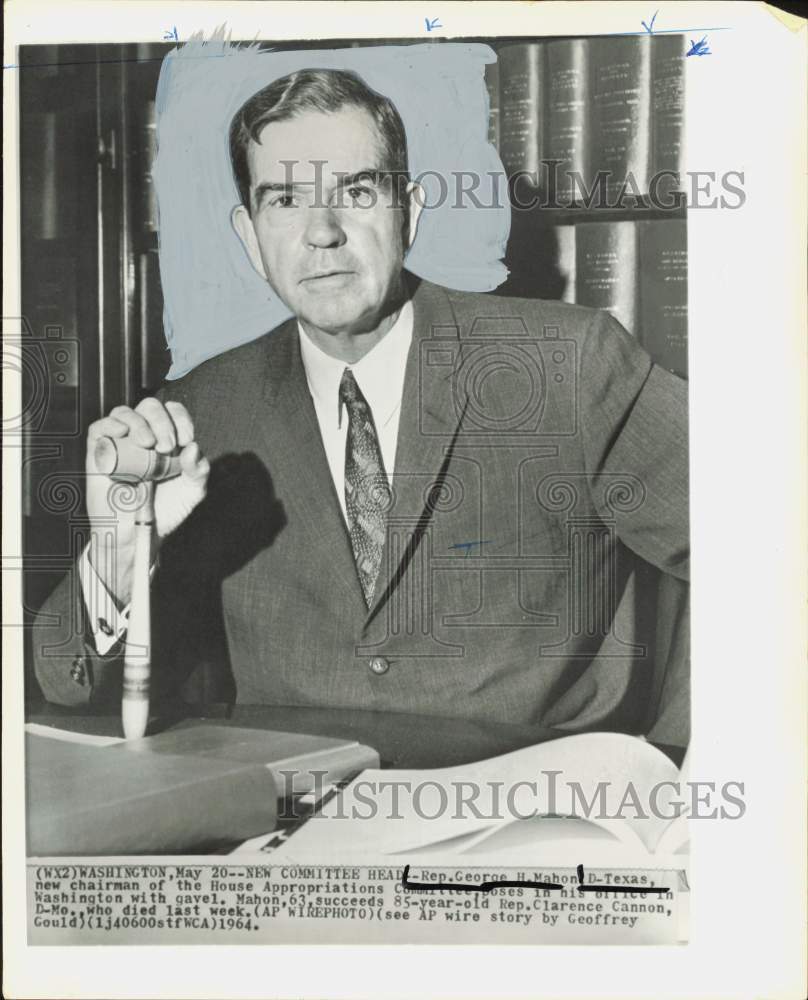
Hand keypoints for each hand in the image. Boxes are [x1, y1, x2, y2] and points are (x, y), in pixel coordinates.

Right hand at [85, 398, 209, 602]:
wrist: (138, 535)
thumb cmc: (164, 511)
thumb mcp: (192, 491)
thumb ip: (199, 470)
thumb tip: (193, 448)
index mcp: (167, 440)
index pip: (172, 412)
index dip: (181, 418)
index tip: (186, 440)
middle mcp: (144, 438)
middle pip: (149, 407)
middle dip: (162, 421)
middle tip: (168, 447)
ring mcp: (121, 444)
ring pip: (125, 413)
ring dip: (140, 423)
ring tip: (149, 445)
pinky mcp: (100, 454)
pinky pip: (100, 428)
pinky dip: (111, 424)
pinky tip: (123, 433)